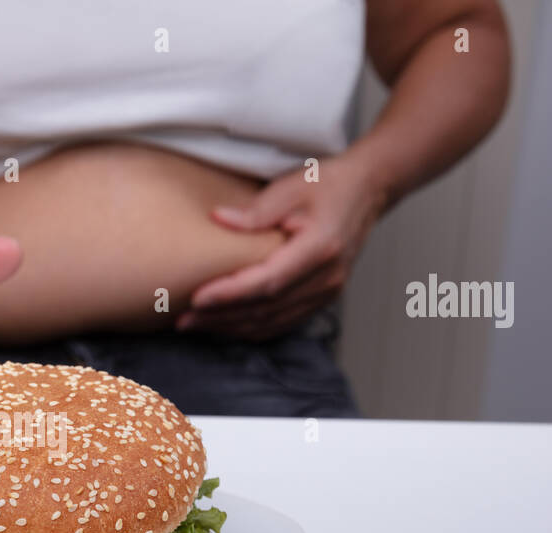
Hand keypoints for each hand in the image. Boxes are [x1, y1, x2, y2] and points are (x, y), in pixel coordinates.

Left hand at [178, 155, 387, 340]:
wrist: (369, 190)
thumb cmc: (331, 183)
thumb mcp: (293, 186)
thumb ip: (256, 210)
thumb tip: (217, 219)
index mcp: (320, 248)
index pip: (267, 282)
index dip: (230, 294)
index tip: (197, 299)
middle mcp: (326, 277)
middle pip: (266, 308)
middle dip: (221, 317)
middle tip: (183, 320)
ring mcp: (327, 292)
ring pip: (273, 322)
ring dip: (232, 328)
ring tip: (196, 325)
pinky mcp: (322, 298)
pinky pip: (283, 322)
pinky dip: (252, 328)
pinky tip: (225, 326)